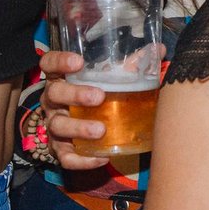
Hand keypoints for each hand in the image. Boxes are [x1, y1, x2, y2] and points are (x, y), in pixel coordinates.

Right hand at [39, 47, 162, 170]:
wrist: (84, 128)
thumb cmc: (97, 93)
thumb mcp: (109, 77)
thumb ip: (131, 64)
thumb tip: (159, 49)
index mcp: (61, 78)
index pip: (49, 63)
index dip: (59, 60)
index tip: (78, 62)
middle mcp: (53, 100)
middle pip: (55, 93)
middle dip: (75, 94)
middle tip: (98, 97)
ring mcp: (54, 125)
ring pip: (58, 125)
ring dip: (79, 127)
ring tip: (101, 130)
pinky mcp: (60, 149)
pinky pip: (65, 157)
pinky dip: (82, 160)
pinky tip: (102, 157)